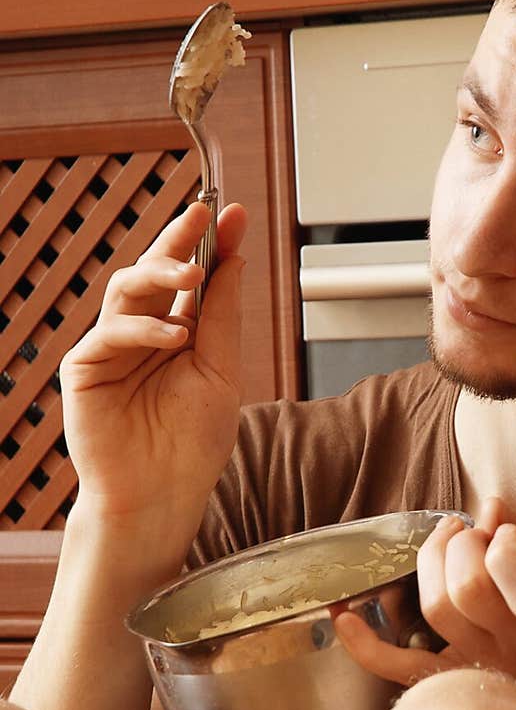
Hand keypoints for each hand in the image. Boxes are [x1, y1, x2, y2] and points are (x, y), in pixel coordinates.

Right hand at [60, 201, 246, 541]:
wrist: (160, 496)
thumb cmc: (192, 445)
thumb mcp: (222, 373)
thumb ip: (223, 318)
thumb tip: (235, 260)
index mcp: (180, 333)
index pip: (194, 279)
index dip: (211, 244)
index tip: (233, 213)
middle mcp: (144, 333)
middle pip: (155, 270)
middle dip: (179, 240)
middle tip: (203, 217)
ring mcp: (112, 347)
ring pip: (127, 287)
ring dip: (160, 272)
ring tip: (194, 275)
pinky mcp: (86, 367)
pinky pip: (112, 332)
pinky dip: (144, 329)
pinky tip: (174, 337)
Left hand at [333, 498, 515, 709]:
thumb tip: (489, 506)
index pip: (511, 567)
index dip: (502, 540)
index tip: (510, 536)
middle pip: (465, 587)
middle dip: (461, 545)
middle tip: (474, 536)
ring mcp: (484, 665)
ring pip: (435, 611)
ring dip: (432, 564)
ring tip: (450, 548)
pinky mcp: (457, 679)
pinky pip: (400, 667)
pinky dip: (365, 644)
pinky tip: (346, 615)